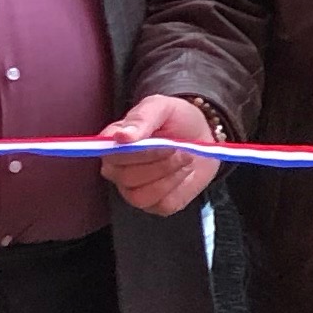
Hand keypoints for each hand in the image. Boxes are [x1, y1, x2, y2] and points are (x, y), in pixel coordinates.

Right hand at [98, 93, 219, 216]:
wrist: (203, 135)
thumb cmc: (176, 119)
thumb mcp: (162, 108)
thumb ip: (141, 119)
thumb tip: (121, 137)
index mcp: (113, 144)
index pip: (110, 156)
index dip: (133, 152)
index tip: (156, 140)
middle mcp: (118, 169)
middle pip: (125, 177)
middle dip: (157, 161)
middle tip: (178, 147)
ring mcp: (134, 189)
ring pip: (140, 195)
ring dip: (168, 174)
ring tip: (185, 157)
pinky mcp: (156, 204)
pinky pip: (161, 204)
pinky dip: (178, 187)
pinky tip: (184, 171)